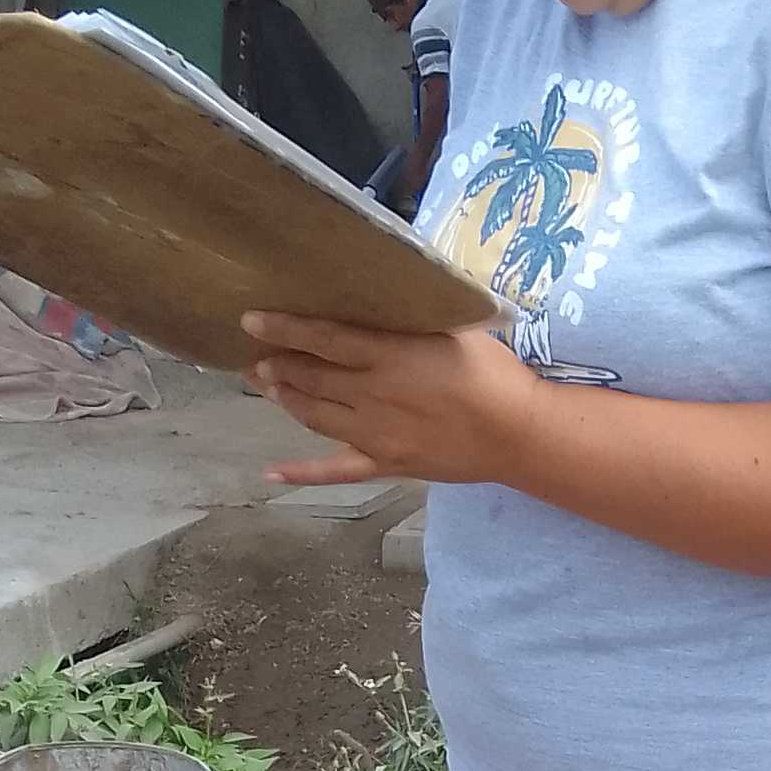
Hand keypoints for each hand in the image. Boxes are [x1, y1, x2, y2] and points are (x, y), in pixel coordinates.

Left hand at [242, 314, 536, 490]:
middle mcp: (372, 394)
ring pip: (315, 416)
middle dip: (279, 364)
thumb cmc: (494, 372)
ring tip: (268, 385)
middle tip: (254, 354)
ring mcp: (374, 434)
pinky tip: (271, 475)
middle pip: (312, 377)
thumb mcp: (454, 326)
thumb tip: (387, 296)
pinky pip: (336, 470)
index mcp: (388, 356)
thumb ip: (414, 316)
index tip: (251, 320)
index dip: (284, 328)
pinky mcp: (386, 463)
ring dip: (287, 399)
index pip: (323, 338)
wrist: (518, 432)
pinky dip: (303, 473)